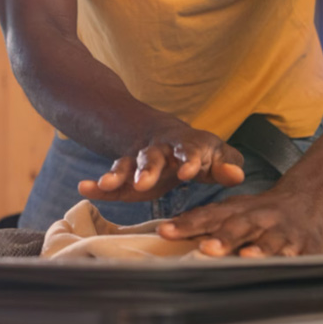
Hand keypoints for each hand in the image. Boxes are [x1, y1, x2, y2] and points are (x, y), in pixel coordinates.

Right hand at [78, 125, 245, 201]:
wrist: (163, 135)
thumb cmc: (198, 152)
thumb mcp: (217, 155)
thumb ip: (227, 166)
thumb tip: (237, 176)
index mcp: (187, 145)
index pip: (190, 151)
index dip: (189, 161)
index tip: (187, 174)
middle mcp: (161, 149)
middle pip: (153, 156)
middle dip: (148, 169)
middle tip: (143, 183)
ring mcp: (140, 160)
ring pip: (129, 164)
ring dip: (119, 174)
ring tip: (107, 183)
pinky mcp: (126, 172)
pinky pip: (112, 177)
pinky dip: (99, 184)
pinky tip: (84, 188)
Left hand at [156, 188, 322, 256]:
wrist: (307, 199)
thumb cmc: (262, 211)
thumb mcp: (231, 210)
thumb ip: (202, 221)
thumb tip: (165, 230)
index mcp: (236, 211)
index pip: (206, 217)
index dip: (186, 225)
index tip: (165, 231)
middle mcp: (258, 219)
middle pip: (238, 228)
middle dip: (223, 238)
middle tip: (206, 248)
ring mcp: (282, 233)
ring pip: (269, 242)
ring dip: (258, 250)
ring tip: (246, 256)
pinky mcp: (305, 247)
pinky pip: (300, 256)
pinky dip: (292, 262)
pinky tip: (285, 266)